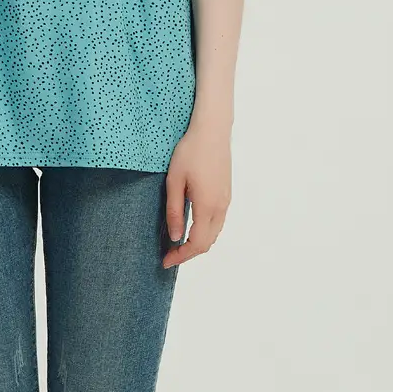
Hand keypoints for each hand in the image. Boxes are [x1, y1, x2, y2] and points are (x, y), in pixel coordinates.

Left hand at [162, 114, 231, 267]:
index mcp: (207, 205)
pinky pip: (217, 221)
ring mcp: (226, 200)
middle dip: (189, 253)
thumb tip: (174, 238)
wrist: (212, 131)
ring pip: (214, 233)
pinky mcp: (226, 193)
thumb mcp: (174, 182)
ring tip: (177, 243)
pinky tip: (190, 226)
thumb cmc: (190, 152)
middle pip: (208, 242)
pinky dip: (205, 231)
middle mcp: (221, 206)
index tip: (165, 261)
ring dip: (197, 242)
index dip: (181, 256)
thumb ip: (175, 211)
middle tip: (169, 255)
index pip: (197, 243)